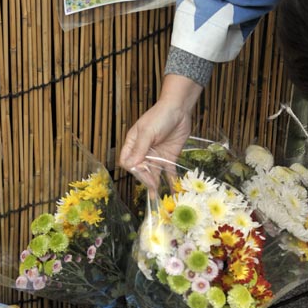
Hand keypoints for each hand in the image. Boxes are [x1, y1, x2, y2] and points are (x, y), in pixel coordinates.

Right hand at [119, 74, 202, 189]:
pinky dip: (170, 181)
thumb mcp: (148, 131)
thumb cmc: (160, 116)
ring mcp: (156, 156)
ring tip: (159, 198)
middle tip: (153, 187)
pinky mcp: (169, 158)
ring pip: (154, 174)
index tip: (142, 173)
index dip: (133, 170)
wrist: (179, 109)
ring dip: (156, 185)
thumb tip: (130, 165)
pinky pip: (168, 172)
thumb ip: (140, 148)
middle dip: (145, 179)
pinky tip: (173, 191)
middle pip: (141, 170)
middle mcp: (143, 152)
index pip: (128, 162)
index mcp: (133, 144)